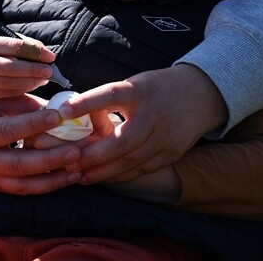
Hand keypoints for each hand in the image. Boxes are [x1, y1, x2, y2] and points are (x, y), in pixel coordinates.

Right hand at [0, 36, 58, 98]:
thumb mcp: (3, 42)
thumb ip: (24, 45)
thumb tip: (46, 55)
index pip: (13, 46)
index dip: (34, 52)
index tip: (50, 57)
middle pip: (10, 67)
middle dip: (32, 70)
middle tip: (49, 71)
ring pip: (8, 83)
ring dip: (30, 82)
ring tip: (44, 79)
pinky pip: (6, 93)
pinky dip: (22, 90)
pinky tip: (32, 86)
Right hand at [0, 93, 82, 194]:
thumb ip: (25, 106)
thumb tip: (60, 108)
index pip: (11, 130)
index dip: (35, 124)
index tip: (60, 116)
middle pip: (20, 164)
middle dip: (51, 159)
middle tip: (76, 151)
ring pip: (24, 185)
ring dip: (54, 179)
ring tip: (77, 169)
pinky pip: (24, 190)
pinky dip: (46, 186)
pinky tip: (66, 177)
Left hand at [58, 65, 227, 184]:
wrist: (201, 95)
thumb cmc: (157, 88)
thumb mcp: (136, 84)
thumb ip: (110, 100)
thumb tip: (74, 114)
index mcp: (141, 91)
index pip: (110, 95)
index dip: (86, 104)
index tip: (62, 112)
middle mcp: (154, 116)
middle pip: (121, 141)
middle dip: (92, 155)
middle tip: (67, 161)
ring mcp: (164, 138)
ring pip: (130, 161)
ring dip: (102, 171)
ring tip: (78, 175)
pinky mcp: (170, 154)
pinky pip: (141, 169)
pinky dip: (119, 175)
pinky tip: (102, 177)